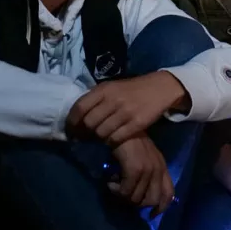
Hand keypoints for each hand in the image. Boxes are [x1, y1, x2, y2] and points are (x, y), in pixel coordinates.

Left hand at [67, 72, 187, 144]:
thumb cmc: (132, 89)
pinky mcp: (137, 124)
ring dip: (99, 138)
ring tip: (101, 138)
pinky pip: (116, 138)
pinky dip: (112, 141)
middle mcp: (113, 100)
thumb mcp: (112, 88)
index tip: (70, 130)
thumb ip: (96, 99)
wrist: (160, 88)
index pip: (79, 107)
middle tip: (85, 137)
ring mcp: (125, 112)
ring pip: (101, 133)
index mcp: (104, 89)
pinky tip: (113, 138)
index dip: (72, 122)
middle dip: (84, 133)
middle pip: (89, 123)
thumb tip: (78, 118)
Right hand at [108, 134, 174, 216]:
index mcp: (162, 167)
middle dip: (137, 203)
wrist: (120, 127)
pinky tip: (110, 182)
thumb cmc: (129, 142)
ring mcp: (148, 170)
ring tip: (114, 185)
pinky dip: (116, 190)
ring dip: (123, 196)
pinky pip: (126, 192)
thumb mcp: (143, 158)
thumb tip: (139, 197)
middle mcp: (158, 169)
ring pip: (137, 198)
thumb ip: (146, 175)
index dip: (161, 207)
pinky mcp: (135, 170)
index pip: (169, 193)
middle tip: (124, 195)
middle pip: (153, 200)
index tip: (151, 215)